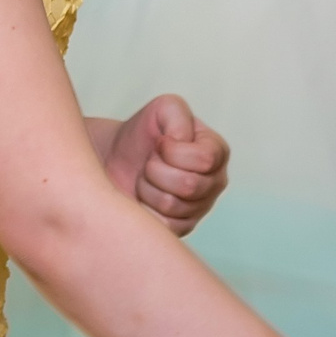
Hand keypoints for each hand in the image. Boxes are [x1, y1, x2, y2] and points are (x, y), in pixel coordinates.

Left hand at [102, 94, 229, 234]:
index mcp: (217, 152)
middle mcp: (215, 182)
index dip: (173, 151)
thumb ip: (177, 114)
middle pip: (189, 186)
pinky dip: (145, 210)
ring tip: (145, 179)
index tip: (159, 143)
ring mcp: (201, 208)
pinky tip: (143, 198)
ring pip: (172, 206)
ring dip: (147, 188)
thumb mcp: (162, 109)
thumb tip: (181, 141)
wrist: (118, 159)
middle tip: (148, 163)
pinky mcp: (182, 228)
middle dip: (156, 170)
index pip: (204, 159)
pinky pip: (164, 225)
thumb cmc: (144, 133)